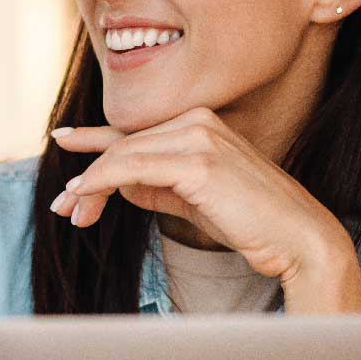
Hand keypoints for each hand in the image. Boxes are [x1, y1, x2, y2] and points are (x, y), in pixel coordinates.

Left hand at [49, 107, 360, 311]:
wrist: (298, 239)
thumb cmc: (251, 224)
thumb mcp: (193, 201)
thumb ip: (157, 188)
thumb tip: (117, 186)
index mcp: (201, 124)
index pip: (136, 132)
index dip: (95, 140)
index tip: (62, 140)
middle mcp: (199, 120)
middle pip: (124, 146)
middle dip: (88, 178)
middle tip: (62, 207)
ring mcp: (199, 136)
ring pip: (123, 156)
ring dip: (89, 187)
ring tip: (70, 213)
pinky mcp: (198, 160)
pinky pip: (132, 167)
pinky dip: (101, 181)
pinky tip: (83, 196)